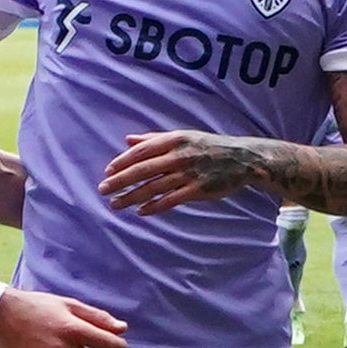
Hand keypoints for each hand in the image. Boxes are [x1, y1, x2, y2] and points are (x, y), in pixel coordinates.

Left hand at [97, 129, 273, 215]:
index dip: (122, 161)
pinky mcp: (198, 190)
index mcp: (174, 140)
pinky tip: (141, 211)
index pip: (142, 151)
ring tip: (116, 204)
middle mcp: (179, 156)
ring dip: (132, 196)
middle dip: (120, 181)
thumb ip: (154, 139)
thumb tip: (127, 140)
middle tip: (103, 190)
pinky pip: (171, 199)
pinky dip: (155, 206)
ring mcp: (188, 174)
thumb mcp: (183, 136)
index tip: (107, 171)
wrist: (243, 159)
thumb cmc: (209, 146)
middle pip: (143, 170)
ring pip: (154, 187)